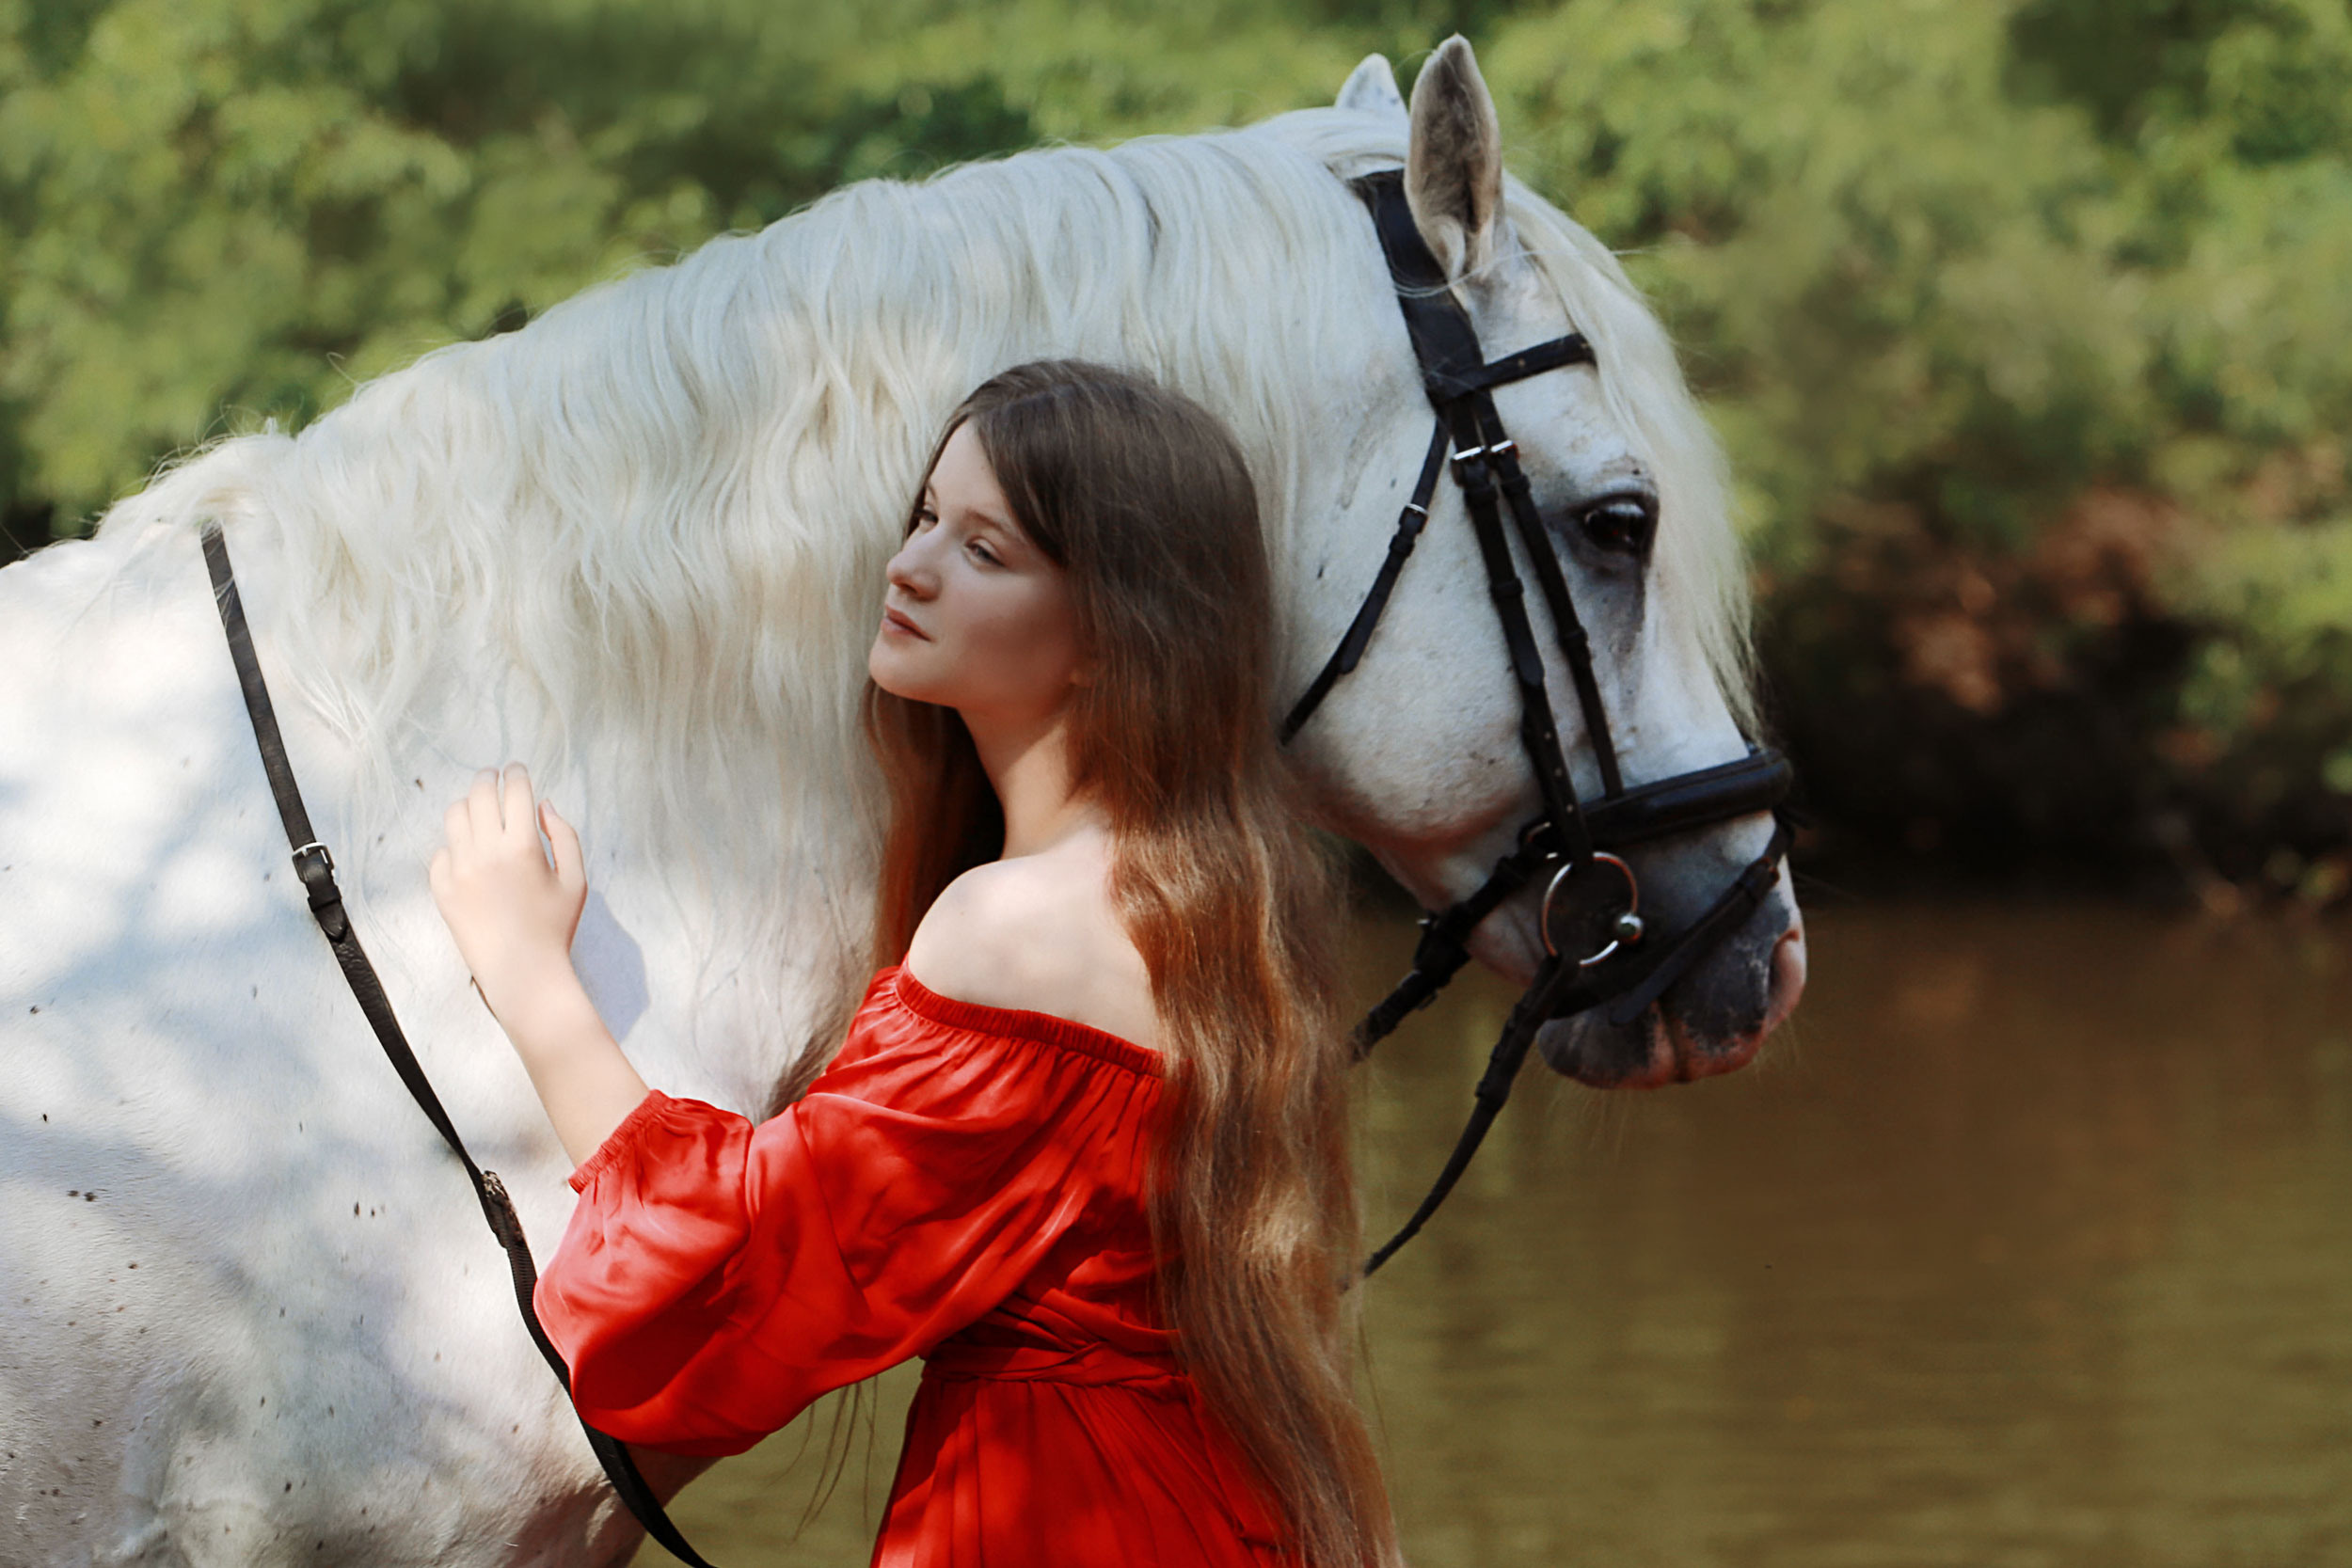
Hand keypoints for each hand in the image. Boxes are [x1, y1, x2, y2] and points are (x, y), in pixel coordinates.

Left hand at [428, 763, 586, 1024]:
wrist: (521, 973)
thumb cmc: (554, 927)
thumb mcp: (576, 880)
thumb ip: (564, 835)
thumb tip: (542, 805)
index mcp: (523, 847)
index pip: (515, 791)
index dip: (516, 773)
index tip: (516, 769)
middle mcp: (486, 852)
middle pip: (480, 794)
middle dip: (489, 778)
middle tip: (494, 777)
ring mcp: (459, 870)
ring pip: (455, 816)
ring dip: (469, 805)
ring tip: (479, 810)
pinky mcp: (442, 888)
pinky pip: (441, 851)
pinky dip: (455, 844)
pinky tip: (469, 851)